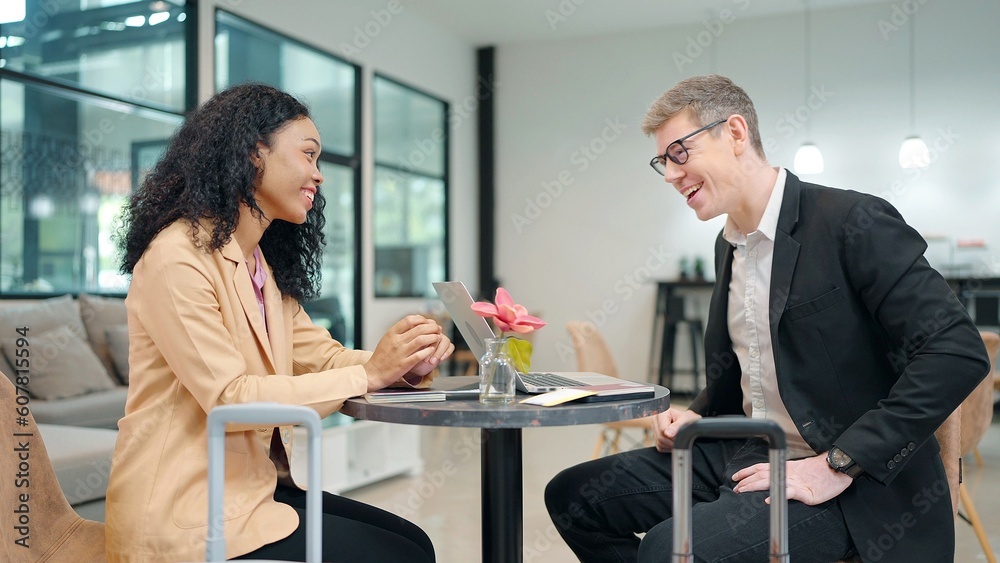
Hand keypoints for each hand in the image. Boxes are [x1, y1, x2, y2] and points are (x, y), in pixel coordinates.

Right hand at [364, 315, 446, 391]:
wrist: (373, 373)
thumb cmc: (381, 356)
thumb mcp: (387, 339)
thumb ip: (399, 331)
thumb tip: (414, 321)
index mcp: (392, 333)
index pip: (410, 320)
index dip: (422, 319)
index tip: (428, 322)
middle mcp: (396, 341)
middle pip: (418, 329)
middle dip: (431, 327)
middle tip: (437, 328)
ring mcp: (400, 353)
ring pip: (421, 340)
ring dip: (432, 338)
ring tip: (438, 337)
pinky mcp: (404, 364)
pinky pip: (419, 355)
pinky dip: (428, 351)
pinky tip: (432, 349)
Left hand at [405, 328, 453, 378]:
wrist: (412, 364)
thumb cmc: (408, 355)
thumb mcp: (407, 349)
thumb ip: (411, 342)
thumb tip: (413, 338)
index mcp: (422, 329)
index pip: (428, 328)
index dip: (425, 337)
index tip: (419, 348)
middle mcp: (432, 332)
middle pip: (437, 333)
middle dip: (432, 347)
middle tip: (425, 359)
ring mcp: (439, 338)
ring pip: (445, 340)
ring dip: (439, 352)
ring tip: (432, 362)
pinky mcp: (445, 346)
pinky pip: (450, 346)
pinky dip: (446, 353)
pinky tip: (440, 359)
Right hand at [652, 407, 701, 451]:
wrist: (688, 422)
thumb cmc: (688, 419)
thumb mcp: (686, 419)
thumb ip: (677, 426)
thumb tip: (668, 434)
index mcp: (662, 413)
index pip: (662, 429)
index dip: (672, 435)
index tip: (680, 436)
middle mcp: (656, 420)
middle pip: (660, 437)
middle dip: (672, 441)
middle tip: (681, 440)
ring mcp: (654, 429)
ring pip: (659, 443)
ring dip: (670, 445)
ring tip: (678, 441)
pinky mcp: (655, 437)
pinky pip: (659, 447)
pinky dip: (668, 448)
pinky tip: (674, 443)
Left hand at [731, 453, 852, 505]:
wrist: (837, 468)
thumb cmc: (820, 472)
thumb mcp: (799, 471)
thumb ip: (786, 474)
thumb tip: (773, 479)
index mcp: (785, 468)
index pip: (761, 467)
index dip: (747, 471)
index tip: (735, 477)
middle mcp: (786, 473)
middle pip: (761, 475)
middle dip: (746, 481)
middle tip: (735, 488)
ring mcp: (795, 482)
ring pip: (771, 482)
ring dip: (755, 486)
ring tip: (743, 490)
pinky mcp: (805, 492)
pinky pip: (789, 493)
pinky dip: (778, 495)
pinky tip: (769, 500)